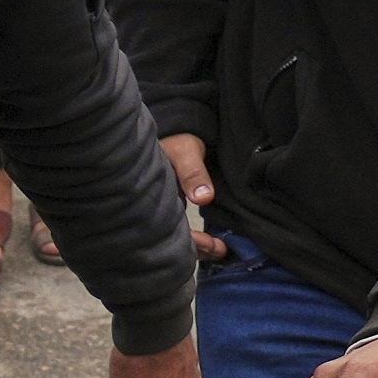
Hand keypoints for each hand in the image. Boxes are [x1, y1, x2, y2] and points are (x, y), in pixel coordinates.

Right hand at [159, 128, 223, 257]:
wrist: (178, 127)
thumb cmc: (178, 138)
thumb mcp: (185, 152)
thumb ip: (193, 174)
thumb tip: (204, 198)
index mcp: (156, 198)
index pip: (169, 231)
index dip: (191, 243)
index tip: (213, 245)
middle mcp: (160, 206)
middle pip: (174, 239)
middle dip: (198, 249)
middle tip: (221, 250)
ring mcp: (169, 207)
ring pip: (181, 236)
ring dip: (200, 246)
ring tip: (221, 249)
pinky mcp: (179, 204)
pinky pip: (186, 226)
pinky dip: (200, 237)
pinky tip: (214, 240)